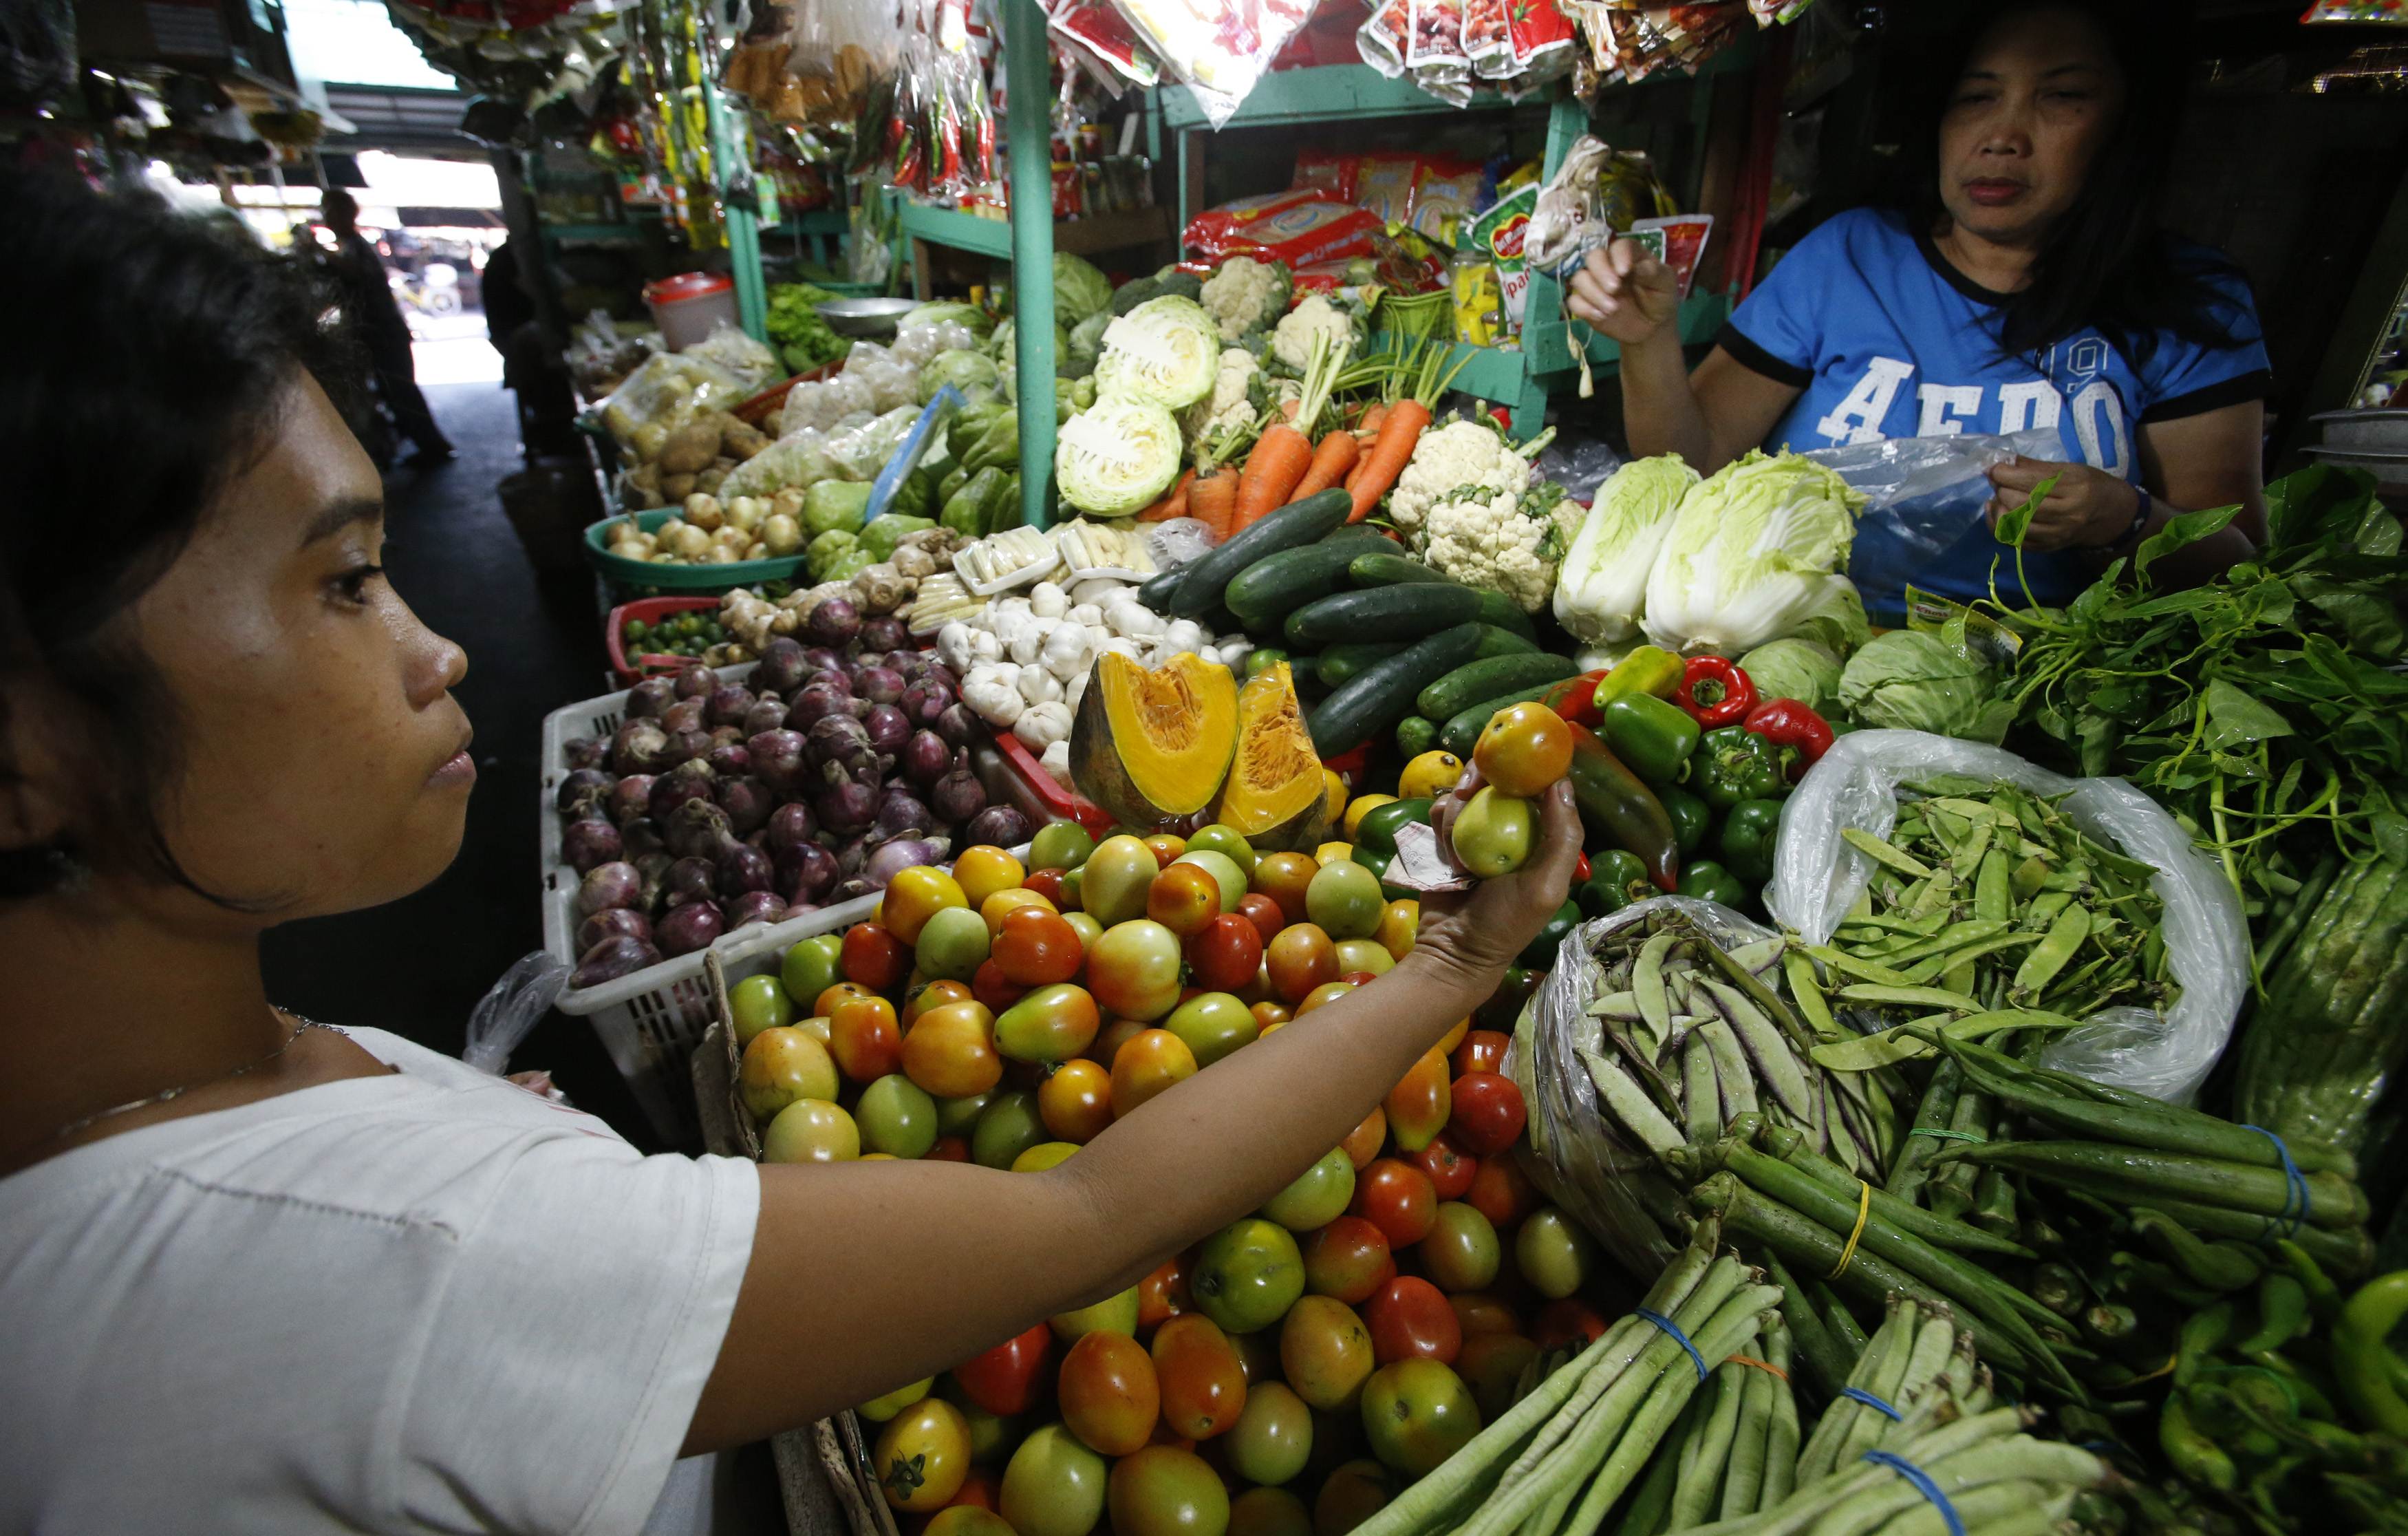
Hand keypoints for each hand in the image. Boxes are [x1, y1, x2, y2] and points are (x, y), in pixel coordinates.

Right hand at [1410, 781, 1581, 987]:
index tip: (1514, 762)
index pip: (1542, 786)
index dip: (1529, 767)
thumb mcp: (1545, 887)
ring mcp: (1477, 830)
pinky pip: (1441, 810)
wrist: (1452, 950)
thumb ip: (1562, 837)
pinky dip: (1441, 823)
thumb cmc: (1506, 924)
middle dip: (1484, 777)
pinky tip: (1445, 851)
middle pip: (1501, 778)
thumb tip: (1561, 782)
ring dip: (1459, 809)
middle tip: (1469, 788)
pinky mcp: (1446, 837)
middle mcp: (1512, 827)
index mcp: (1543, 836)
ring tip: (1455, 840)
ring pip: (1467, 791)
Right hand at [1564, 239, 1679, 346]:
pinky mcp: (1587, 303)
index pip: (1619, 246)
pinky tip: (1601, 317)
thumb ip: (1655, 273)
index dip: (1619, 256)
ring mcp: (1595, 284)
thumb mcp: (1666, 285)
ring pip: (1579, 278)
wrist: (1652, 328)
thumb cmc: (1660, 299)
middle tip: (1614, 289)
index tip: (1624, 271)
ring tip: (1612, 309)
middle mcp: (1609, 265)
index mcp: (1629, 255)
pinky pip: (1574, 301)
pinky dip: (1585, 308)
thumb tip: (1640, 267)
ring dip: (1593, 293)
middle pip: (1593, 257)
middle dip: (1600, 272)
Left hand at [1985, 458, 2142, 552]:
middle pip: (2017, 503)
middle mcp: (2066, 514)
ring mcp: (2056, 534)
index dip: (2004, 473)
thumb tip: (2002, 461)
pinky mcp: (2047, 547)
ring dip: (1998, 507)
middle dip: (2001, 489)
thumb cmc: (2089, 485)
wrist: (2110, 516)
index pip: (2030, 481)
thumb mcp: (2070, 469)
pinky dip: (1999, 525)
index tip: (1993, 467)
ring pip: (2012, 524)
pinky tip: (2000, 512)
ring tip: (2000, 496)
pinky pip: (2012, 539)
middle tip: (2000, 481)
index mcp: (2074, 488)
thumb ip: (2035, 466)